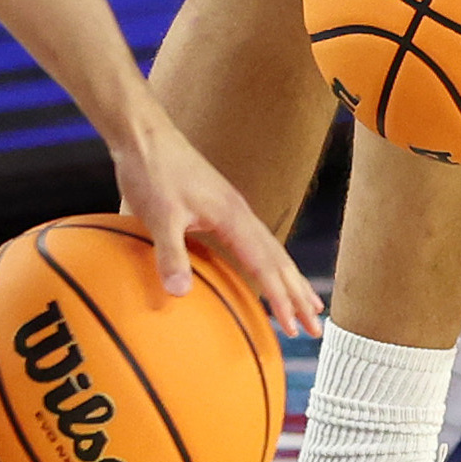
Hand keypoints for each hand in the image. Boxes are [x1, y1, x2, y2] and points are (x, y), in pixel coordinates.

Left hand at [109, 105, 321, 330]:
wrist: (144, 135)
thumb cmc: (152, 172)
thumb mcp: (158, 216)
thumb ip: (171, 254)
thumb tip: (181, 294)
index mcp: (233, 217)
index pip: (265, 265)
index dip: (280, 298)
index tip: (294, 326)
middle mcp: (241, 213)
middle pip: (279, 260)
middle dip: (298, 294)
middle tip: (316, 326)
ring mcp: (233, 209)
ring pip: (271, 250)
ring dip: (290, 279)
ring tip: (307, 303)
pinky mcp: (221, 207)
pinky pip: (256, 242)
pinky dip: (270, 263)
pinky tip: (266, 271)